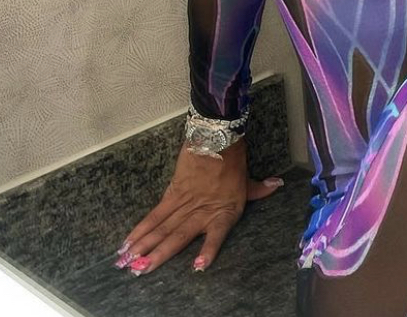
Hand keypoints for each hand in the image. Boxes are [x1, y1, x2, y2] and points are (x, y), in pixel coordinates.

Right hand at [114, 137, 283, 274]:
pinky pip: (156, 212)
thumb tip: (278, 184)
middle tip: (141, 270)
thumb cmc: (234, 158)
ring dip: (145, 244)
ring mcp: (185, 201)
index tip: (197, 267)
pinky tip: (130, 239)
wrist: (217, 135)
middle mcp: (203, 210)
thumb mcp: (248, 178)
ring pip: (163, 226)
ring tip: (129, 261)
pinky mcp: (173, 191)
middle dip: (158, 254)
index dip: (207, 251)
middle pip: (178, 235)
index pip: (216, 235)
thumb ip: (259, 189)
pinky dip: (143, 227)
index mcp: (224, 211)